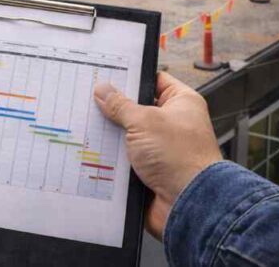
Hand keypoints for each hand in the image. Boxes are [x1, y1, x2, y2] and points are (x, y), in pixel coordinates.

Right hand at [93, 72, 221, 239]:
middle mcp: (173, 124)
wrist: (189, 204)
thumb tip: (104, 91)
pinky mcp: (150, 167)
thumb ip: (120, 104)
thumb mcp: (143, 121)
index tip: (107, 73)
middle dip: (115, 107)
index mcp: (182, 103)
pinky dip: (112, 155)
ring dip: (112, 134)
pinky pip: (125, 156)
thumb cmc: (181, 158)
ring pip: (128, 133)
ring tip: (89, 125)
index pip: (154, 80)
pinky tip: (94, 149)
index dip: (131, 77)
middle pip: (136, 107)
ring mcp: (161, 146)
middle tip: (91, 100)